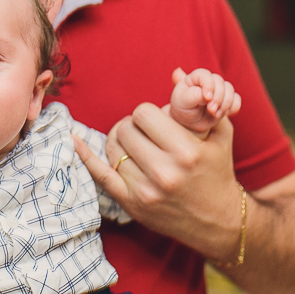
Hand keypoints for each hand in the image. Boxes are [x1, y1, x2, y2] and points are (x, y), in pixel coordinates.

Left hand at [72, 106, 242, 262]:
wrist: (218, 221)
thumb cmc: (218, 171)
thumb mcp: (220, 134)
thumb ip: (198, 103)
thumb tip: (177, 72)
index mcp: (186, 152)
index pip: (144, 113)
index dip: (148, 113)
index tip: (156, 121)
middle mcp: (164, 172)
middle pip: (126, 129)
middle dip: (133, 126)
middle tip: (144, 133)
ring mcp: (145, 190)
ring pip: (113, 148)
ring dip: (119, 141)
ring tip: (133, 144)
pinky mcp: (132, 204)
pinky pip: (100, 175)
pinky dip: (86, 156)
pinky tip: (75, 140)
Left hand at [168, 67, 240, 134]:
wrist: (190, 123)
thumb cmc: (183, 110)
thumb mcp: (183, 102)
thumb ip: (193, 95)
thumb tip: (206, 94)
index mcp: (194, 78)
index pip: (204, 75)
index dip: (208, 85)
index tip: (207, 98)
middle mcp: (208, 81)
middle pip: (219, 82)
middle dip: (217, 97)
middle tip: (211, 110)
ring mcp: (219, 90)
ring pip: (229, 89)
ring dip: (225, 103)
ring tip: (215, 115)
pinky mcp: (227, 99)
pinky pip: (237, 99)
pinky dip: (233, 107)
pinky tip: (225, 114)